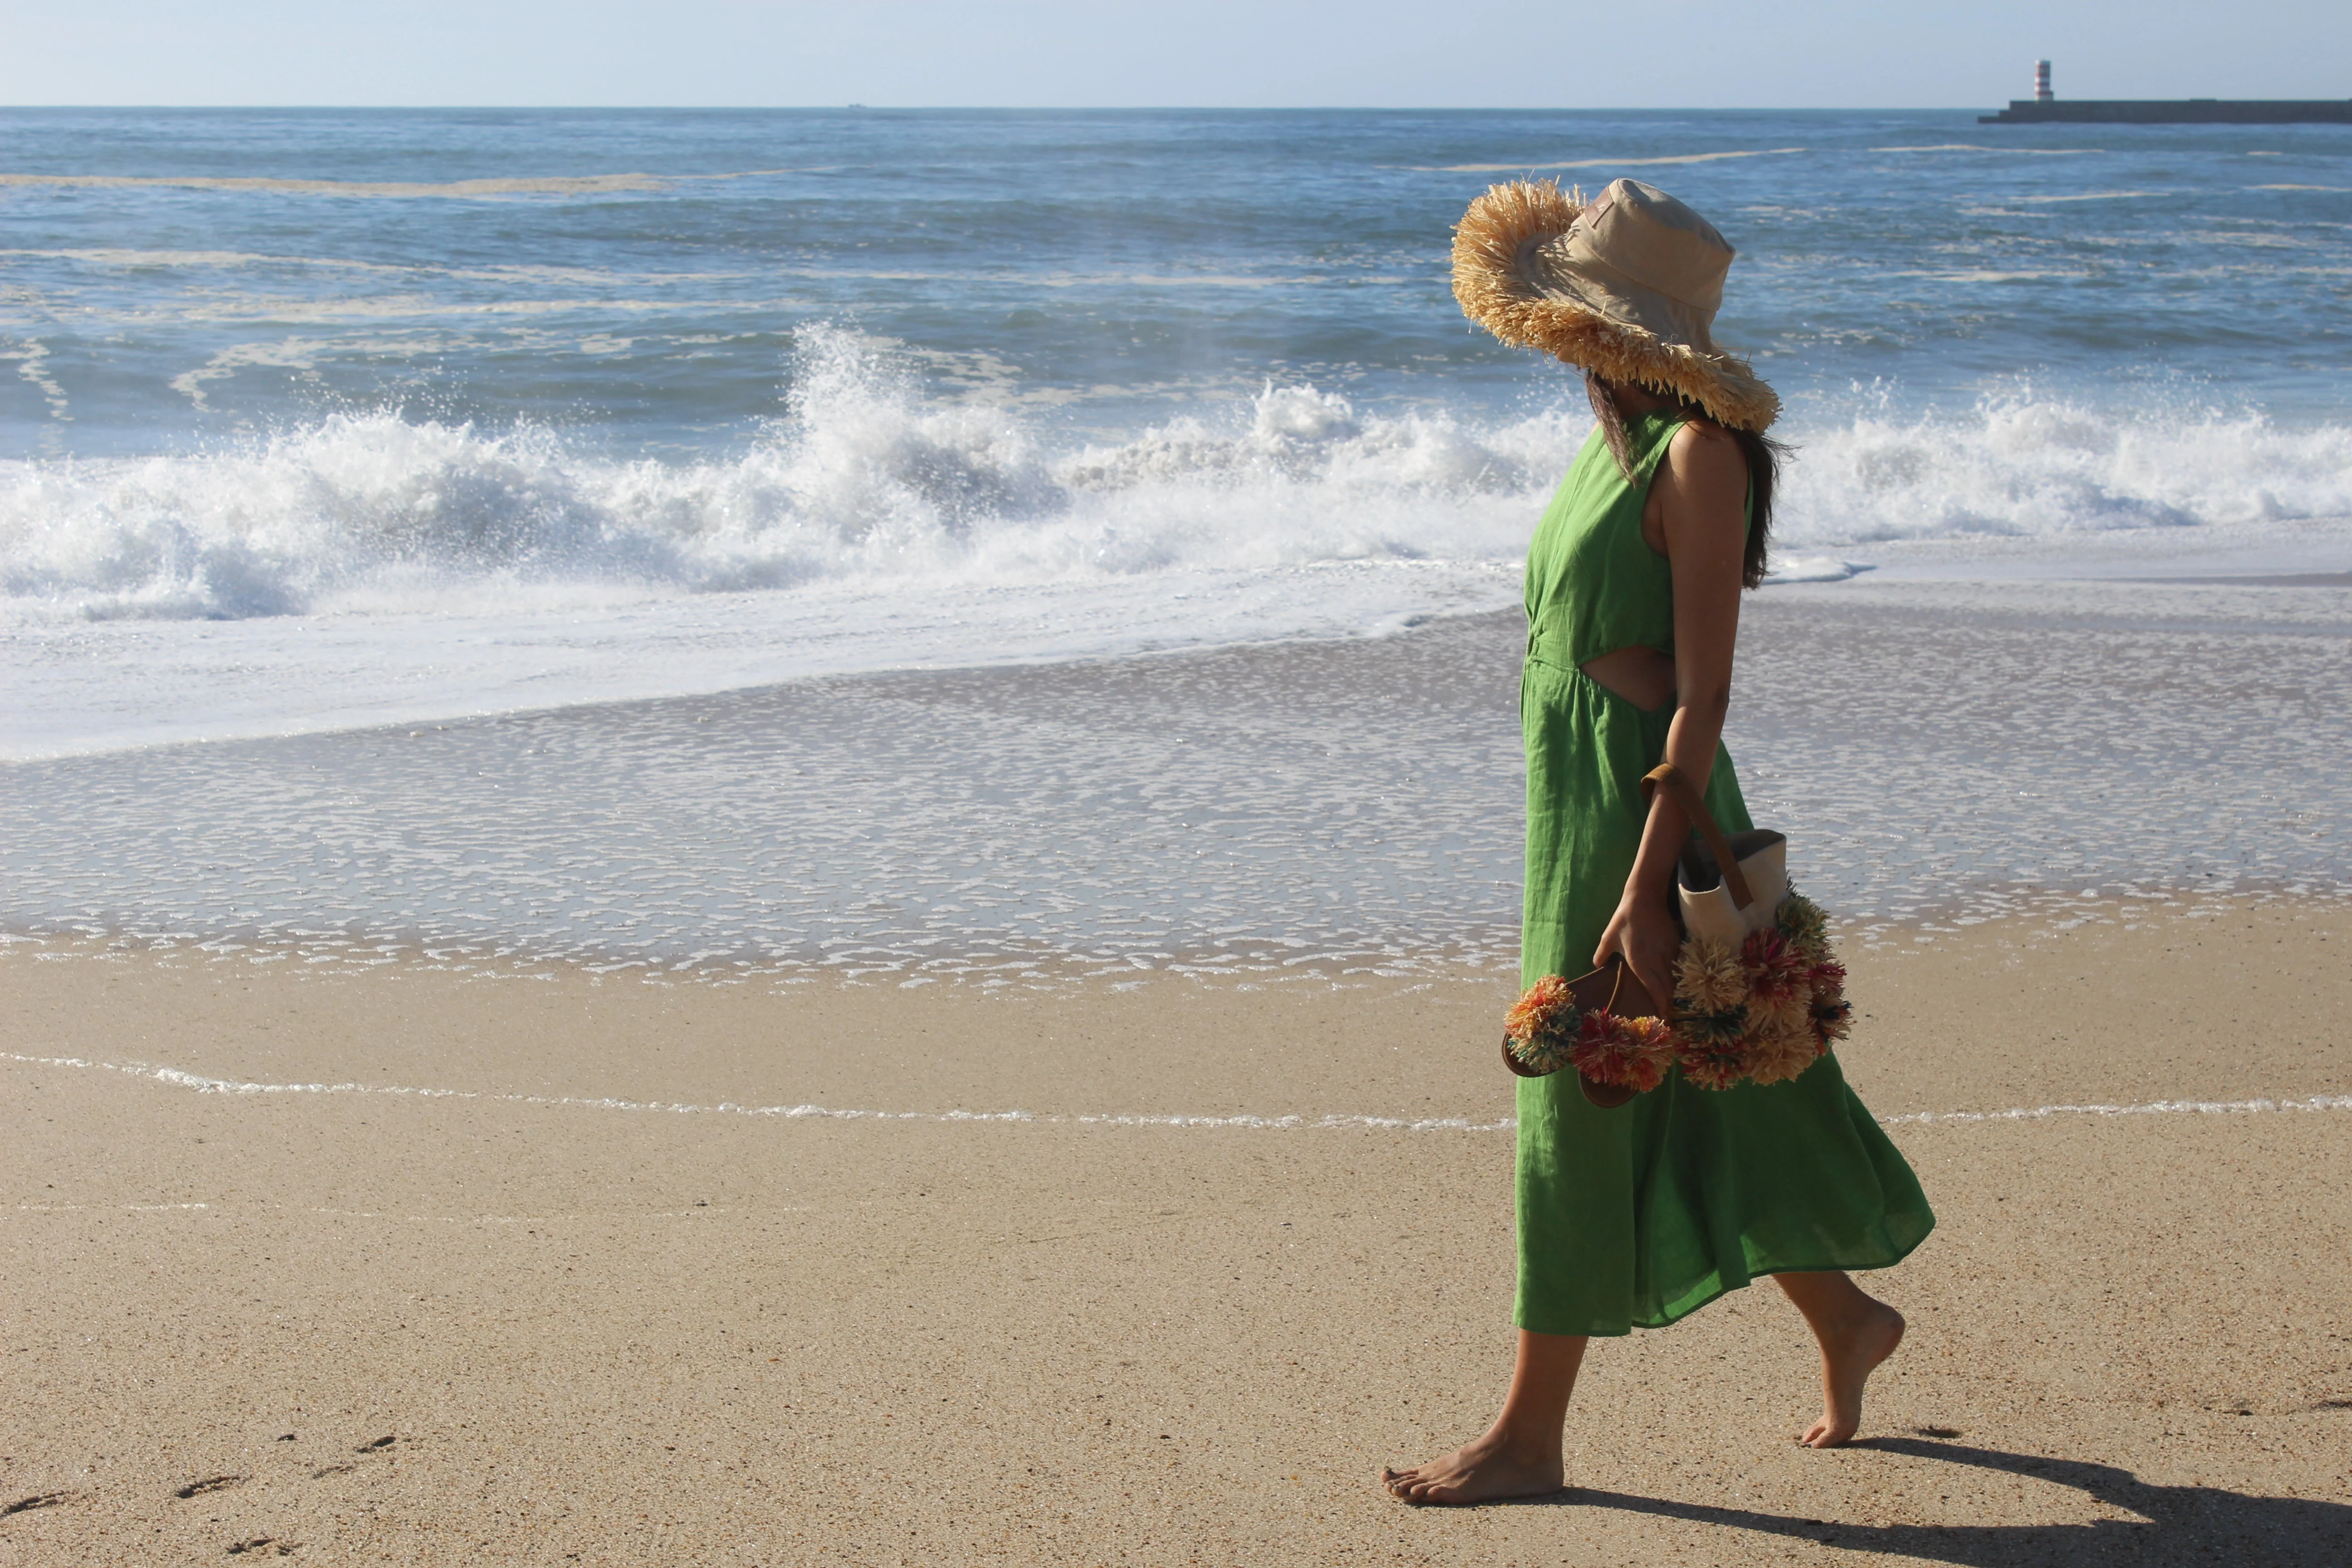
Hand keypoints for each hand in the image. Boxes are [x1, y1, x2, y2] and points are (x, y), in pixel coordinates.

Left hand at [1594, 893, 1679, 1020]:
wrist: (1645, 898)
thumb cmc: (1624, 919)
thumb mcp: (1608, 937)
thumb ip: (1602, 954)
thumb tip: (1597, 965)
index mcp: (1640, 963)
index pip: (1655, 991)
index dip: (1661, 1006)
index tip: (1665, 1019)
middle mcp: (1657, 962)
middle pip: (1669, 989)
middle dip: (1672, 1005)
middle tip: (1673, 1017)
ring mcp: (1669, 953)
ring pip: (1677, 979)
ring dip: (1678, 992)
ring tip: (1678, 1004)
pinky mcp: (1677, 944)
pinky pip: (1681, 965)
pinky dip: (1681, 976)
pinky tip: (1681, 982)